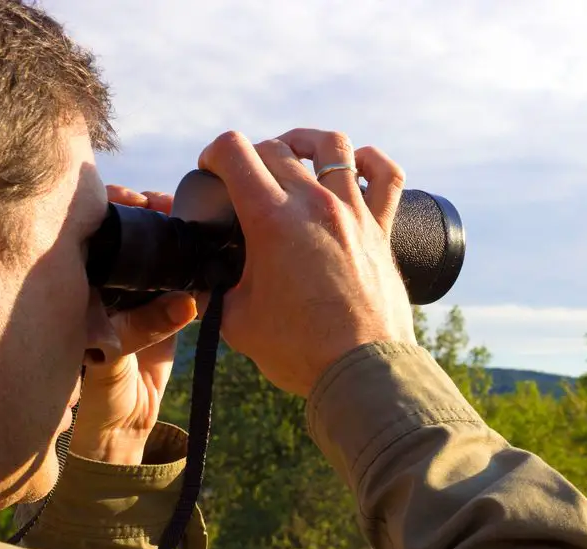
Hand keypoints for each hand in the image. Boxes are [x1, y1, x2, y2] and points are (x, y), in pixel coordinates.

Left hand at [69, 186, 196, 464]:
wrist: (126, 426)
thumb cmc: (102, 396)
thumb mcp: (111, 362)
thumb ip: (141, 330)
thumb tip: (185, 302)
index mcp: (82, 291)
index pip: (92, 238)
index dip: (109, 211)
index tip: (131, 199)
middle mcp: (109, 288)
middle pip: (129, 239)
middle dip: (148, 215)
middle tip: (167, 202)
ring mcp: (139, 297)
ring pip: (157, 256)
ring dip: (173, 235)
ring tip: (188, 217)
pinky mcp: (168, 312)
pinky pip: (184, 285)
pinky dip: (196, 268)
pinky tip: (206, 249)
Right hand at [198, 129, 415, 396]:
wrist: (360, 369)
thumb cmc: (299, 349)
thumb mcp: (236, 322)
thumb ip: (213, 295)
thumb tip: (201, 287)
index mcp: (271, 220)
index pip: (235, 153)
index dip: (213, 154)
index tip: (209, 171)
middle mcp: (313, 204)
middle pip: (277, 149)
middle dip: (251, 155)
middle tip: (244, 179)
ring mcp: (352, 212)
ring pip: (333, 146)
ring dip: (306, 141)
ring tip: (294, 151)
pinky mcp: (380, 229)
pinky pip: (386, 176)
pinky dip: (371, 161)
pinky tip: (358, 163)